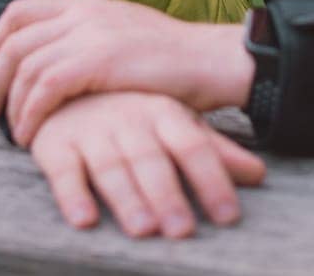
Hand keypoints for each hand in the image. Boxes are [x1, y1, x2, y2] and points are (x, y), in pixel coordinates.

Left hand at [0, 0, 253, 144]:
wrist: (211, 59)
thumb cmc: (174, 61)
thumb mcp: (124, 37)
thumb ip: (91, 41)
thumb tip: (63, 64)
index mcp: (84, 5)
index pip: (19, 12)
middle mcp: (80, 14)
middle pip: (12, 40)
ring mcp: (88, 34)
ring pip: (23, 66)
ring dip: (9, 103)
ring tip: (10, 131)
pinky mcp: (97, 60)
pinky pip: (44, 87)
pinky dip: (30, 113)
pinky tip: (30, 134)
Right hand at [27, 92, 264, 237]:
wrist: (65, 85)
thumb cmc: (132, 114)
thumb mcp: (175, 123)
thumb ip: (214, 150)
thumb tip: (259, 174)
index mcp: (162, 111)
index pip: (193, 145)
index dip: (211, 179)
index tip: (228, 216)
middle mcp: (128, 118)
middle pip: (151, 158)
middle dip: (166, 194)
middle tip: (181, 229)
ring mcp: (90, 130)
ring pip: (110, 166)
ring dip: (126, 198)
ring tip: (143, 229)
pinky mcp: (54, 144)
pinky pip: (62, 170)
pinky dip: (71, 194)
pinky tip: (84, 219)